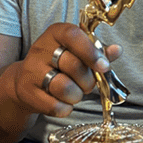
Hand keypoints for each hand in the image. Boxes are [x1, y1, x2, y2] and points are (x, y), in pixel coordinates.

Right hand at [3, 23, 121, 117]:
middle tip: (86, 84)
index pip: (73, 35)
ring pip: (65, 88)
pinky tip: (61, 102)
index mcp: (55, 34)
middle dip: (88, 81)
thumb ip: (98, 52)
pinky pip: (56, 106)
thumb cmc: (58, 65)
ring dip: (76, 96)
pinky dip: (65, 108)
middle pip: (74, 66)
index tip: (104, 66)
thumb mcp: (76, 52)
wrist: (24, 81)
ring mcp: (31, 70)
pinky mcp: (26, 92)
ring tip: (73, 93)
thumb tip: (117, 50)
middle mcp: (40, 49)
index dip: (91, 51)